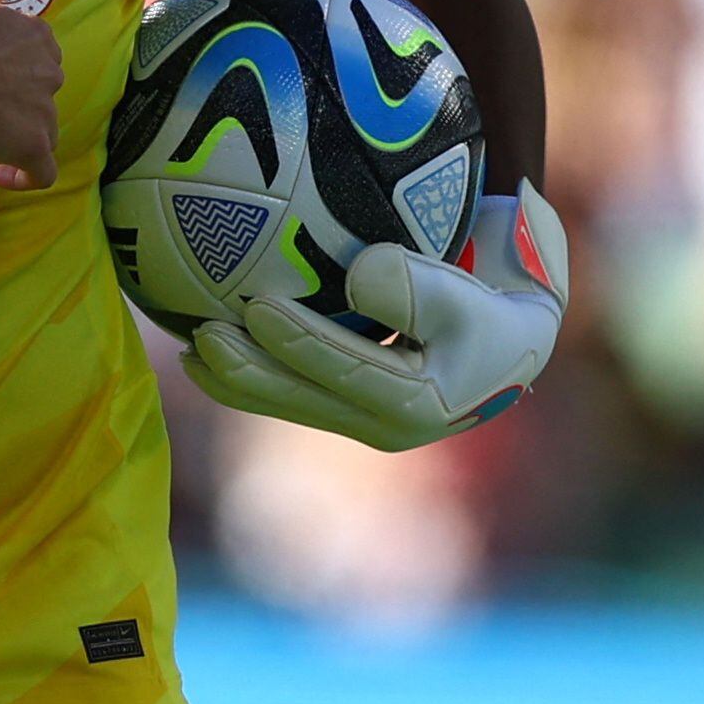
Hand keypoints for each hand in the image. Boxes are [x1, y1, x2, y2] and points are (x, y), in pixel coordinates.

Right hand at [0, 0, 62, 189]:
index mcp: (37, 38)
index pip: (37, 60)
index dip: (10, 75)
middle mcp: (50, 73)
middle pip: (41, 97)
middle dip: (12, 110)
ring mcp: (44, 112)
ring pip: (42, 134)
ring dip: (12, 141)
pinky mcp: (33, 146)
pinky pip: (40, 173)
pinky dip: (23, 177)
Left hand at [181, 180, 568, 450]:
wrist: (515, 335)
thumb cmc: (495, 302)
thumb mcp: (475, 291)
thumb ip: (421, 287)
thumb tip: (358, 277)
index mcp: (420, 402)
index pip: (346, 368)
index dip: (297, 341)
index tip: (256, 306)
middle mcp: (387, 425)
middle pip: (300, 398)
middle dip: (245, 369)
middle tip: (201, 334)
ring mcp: (362, 421)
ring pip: (284, 403)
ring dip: (234, 379)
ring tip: (187, 349)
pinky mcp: (346, 409)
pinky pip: (286, 395)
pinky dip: (246, 377)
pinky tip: (202, 356)